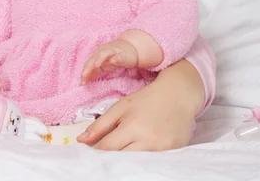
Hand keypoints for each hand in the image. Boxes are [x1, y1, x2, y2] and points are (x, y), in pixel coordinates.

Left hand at [76, 59, 200, 150]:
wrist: (178, 96)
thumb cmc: (147, 100)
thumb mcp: (120, 108)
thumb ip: (100, 125)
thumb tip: (81, 140)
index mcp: (132, 127)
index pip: (107, 148)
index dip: (95, 152)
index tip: (88, 154)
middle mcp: (149, 141)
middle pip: (121, 159)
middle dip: (109, 159)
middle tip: (101, 159)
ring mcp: (163, 149)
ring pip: (136, 163)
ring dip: (125, 162)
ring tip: (118, 157)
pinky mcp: (174, 153)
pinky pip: (153, 162)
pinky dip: (142, 161)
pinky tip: (135, 157)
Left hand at [81, 40, 137, 83]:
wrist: (130, 47)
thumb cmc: (114, 57)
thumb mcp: (104, 65)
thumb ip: (95, 71)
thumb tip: (86, 80)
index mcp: (97, 55)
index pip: (88, 63)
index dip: (84, 72)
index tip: (82, 83)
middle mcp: (102, 52)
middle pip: (93, 58)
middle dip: (88, 67)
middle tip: (84, 75)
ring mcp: (112, 52)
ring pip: (104, 54)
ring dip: (99, 59)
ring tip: (95, 66)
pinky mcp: (123, 54)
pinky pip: (119, 56)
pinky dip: (115, 58)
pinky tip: (113, 61)